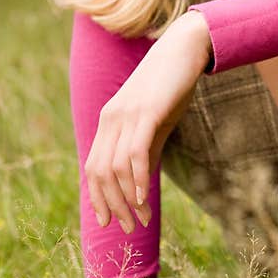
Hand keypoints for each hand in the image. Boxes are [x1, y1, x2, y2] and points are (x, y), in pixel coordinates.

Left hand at [84, 11, 211, 233]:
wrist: (184, 50)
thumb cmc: (171, 87)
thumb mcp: (155, 122)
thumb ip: (146, 150)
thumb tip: (140, 183)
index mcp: (108, 121)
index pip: (93, 167)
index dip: (97, 197)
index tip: (109, 221)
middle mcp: (111, 119)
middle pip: (100, 172)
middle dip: (112, 205)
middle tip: (129, 228)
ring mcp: (127, 115)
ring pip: (116, 167)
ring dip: (127, 199)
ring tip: (141, 219)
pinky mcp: (146, 112)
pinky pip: (135, 152)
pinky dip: (137, 178)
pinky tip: (144, 197)